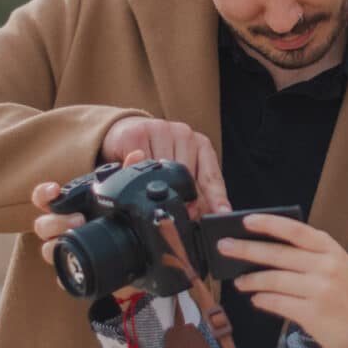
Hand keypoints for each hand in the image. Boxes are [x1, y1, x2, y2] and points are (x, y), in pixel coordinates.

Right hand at [32, 149, 147, 300]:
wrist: (132, 245)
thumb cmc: (117, 214)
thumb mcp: (121, 191)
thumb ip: (126, 172)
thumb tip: (137, 155)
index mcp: (68, 206)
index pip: (43, 198)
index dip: (43, 193)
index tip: (54, 189)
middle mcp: (61, 227)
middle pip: (42, 225)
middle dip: (56, 221)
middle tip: (79, 218)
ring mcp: (65, 247)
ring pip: (47, 248)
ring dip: (58, 243)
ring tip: (80, 235)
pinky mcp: (74, 267)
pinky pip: (63, 272)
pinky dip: (67, 270)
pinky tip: (79, 267)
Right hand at [102, 117, 228, 214]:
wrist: (124, 131)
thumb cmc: (156, 154)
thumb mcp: (178, 172)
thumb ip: (191, 194)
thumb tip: (198, 216)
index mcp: (200, 144)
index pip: (211, 176)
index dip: (217, 197)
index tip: (223, 213)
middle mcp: (184, 134)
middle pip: (186, 177)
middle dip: (183, 199)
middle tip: (177, 212)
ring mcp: (161, 130)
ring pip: (162, 172)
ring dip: (158, 186)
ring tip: (151, 190)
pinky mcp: (137, 133)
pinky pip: (140, 164)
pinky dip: (138, 177)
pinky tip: (136, 178)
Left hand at [218, 214, 347, 347]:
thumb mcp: (342, 268)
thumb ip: (314, 257)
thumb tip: (271, 251)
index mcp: (333, 251)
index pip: (296, 230)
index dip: (269, 224)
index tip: (246, 221)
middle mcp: (327, 267)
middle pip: (278, 254)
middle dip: (246, 249)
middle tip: (224, 247)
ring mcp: (320, 290)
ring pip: (274, 279)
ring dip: (252, 280)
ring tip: (240, 282)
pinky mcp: (312, 314)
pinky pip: (277, 303)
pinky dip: (263, 300)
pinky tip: (256, 299)